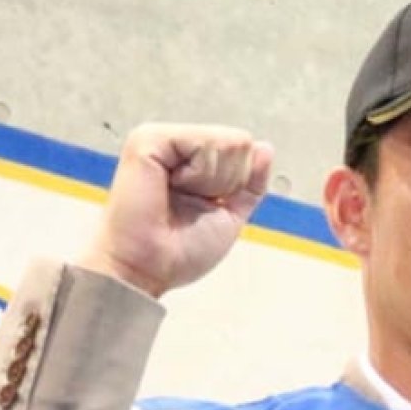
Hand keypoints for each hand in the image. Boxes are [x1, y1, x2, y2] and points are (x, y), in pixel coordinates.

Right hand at [80, 123, 273, 297]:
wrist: (146, 270)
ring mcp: (161, 139)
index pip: (243, 151)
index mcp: (191, 161)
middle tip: (188, 205)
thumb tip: (264, 148)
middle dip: (226, 182)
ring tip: (177, 197)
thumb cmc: (177, 251)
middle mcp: (176, 146)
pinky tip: (172, 186)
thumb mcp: (229, 214)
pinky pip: (203, 142)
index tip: (203, 208)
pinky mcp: (149, 140)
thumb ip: (250, 182)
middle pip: (239, 143)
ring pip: (225, 141)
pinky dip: (198, 174)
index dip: (236, 185)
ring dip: (211, 181)